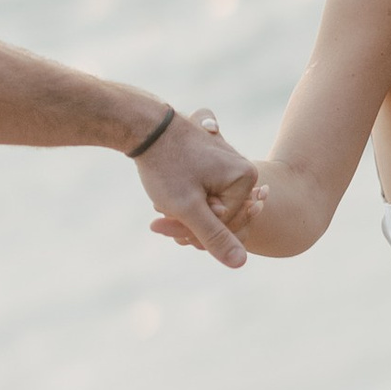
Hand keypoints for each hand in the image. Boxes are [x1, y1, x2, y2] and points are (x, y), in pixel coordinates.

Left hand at [131, 108, 256, 268]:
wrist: (144, 127)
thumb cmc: (165, 165)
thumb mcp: (188, 208)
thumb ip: (214, 236)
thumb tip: (241, 263)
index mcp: (246, 177)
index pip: (228, 224)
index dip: (195, 227)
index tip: (169, 216)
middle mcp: (243, 170)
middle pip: (221, 216)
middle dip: (190, 220)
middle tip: (159, 211)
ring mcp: (228, 167)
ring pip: (208, 208)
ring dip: (183, 211)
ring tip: (161, 197)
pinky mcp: (213, 166)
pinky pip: (203, 195)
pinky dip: (183, 200)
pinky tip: (165, 190)